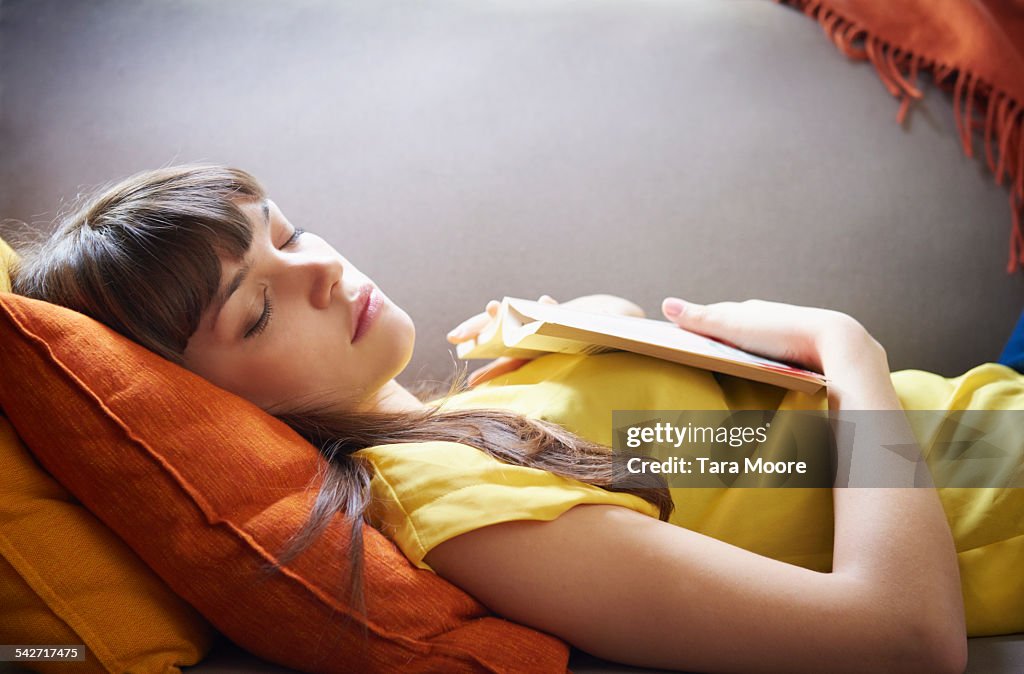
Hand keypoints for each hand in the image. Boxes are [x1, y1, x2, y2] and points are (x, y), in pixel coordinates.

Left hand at [447, 295, 559, 386]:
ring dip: (516, 305)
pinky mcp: (555, 313)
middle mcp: (515, 315)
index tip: (452, 337)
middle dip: (490, 312)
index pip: (481, 325)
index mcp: (500, 327)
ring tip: (500, 306)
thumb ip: (494, 370)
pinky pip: (550, 308)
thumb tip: (469, 382)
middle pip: (499, 312)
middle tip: (486, 310)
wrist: (562, 335)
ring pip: (522, 305)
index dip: (467, 330)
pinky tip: (544, 301)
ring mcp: (533, 312)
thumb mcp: (513, 361)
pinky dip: (547, 305)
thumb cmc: (532, 346)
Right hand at [660, 297, 883, 375]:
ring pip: (762, 349)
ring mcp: (789, 340)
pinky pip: (779, 363)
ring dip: (748, 359)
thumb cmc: (782, 332)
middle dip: (725, 343)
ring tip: (731, 375)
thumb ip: (700, 318)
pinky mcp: (803, 358)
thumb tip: (665, 304)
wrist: (834, 345)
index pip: (720, 316)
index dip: (703, 327)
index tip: (685, 339)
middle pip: (742, 332)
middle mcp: (771, 322)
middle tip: (703, 358)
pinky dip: (768, 370)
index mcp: (753, 312)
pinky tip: (764, 382)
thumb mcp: (734, 326)